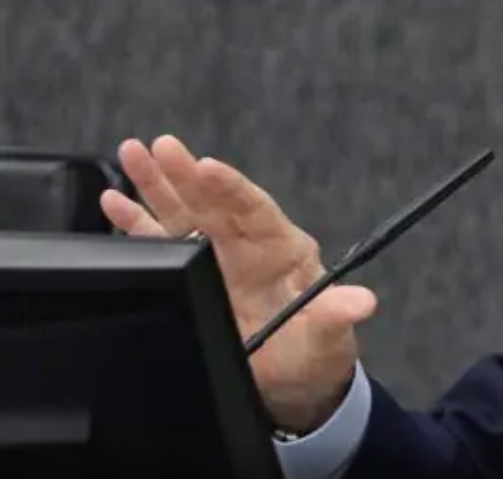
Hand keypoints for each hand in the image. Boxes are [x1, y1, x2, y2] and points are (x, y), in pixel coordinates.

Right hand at [100, 135, 376, 432]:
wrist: (293, 381)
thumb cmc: (316, 349)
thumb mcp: (329, 333)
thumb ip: (338, 314)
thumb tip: (364, 303)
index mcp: (281, 249)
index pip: (254, 209)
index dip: (231, 187)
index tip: (207, 165)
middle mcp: (246, 245)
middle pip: (213, 202)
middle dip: (186, 174)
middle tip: (162, 146)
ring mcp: (215, 258)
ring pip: (183, 213)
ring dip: (157, 185)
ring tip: (133, 151)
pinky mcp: (191, 277)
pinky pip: (159, 243)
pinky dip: (136, 223)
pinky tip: (113, 202)